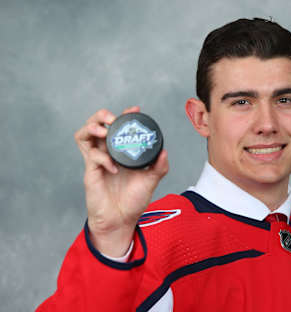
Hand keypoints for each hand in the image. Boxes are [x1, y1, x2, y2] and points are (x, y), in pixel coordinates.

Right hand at [74, 106, 168, 255]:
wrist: (121, 221)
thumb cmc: (133, 201)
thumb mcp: (151, 181)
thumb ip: (159, 167)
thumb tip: (165, 152)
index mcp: (120, 152)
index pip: (118, 127)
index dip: (125, 115)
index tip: (136, 109)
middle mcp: (106, 153)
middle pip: (94, 125)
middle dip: (101, 116)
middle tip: (113, 120)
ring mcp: (96, 162)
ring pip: (83, 136)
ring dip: (92, 128)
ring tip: (105, 133)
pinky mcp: (91, 173)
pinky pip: (92, 157)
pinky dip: (103, 158)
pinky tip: (114, 168)